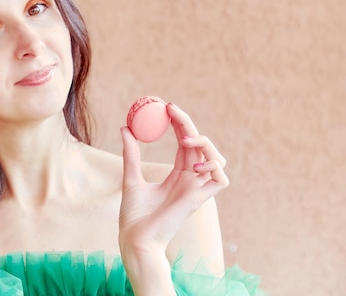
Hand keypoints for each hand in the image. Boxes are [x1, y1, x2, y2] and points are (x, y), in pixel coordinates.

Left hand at [118, 103, 228, 255]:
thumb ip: (131, 154)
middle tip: (171, 109)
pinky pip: (221, 179)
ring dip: (205, 143)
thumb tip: (125, 128)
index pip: (185, 143)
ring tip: (184, 139)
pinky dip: (213, 166)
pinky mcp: (200, 200)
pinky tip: (193, 164)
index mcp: (177, 175)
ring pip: (217, 158)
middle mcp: (190, 180)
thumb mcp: (131, 178)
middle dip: (189, 124)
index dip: (180, 124)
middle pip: (200, 145)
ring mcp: (197, 190)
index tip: (167, 108)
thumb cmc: (133, 216)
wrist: (135, 238)